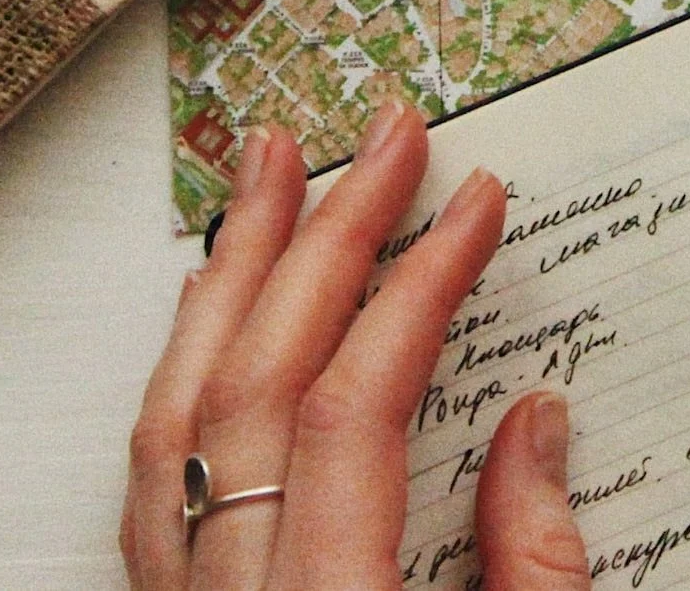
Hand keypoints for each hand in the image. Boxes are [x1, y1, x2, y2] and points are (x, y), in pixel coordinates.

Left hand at [121, 102, 588, 588]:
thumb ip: (531, 569)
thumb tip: (535, 424)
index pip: (354, 410)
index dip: (419, 289)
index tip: (474, 203)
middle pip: (257, 383)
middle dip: (326, 239)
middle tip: (384, 141)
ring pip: (180, 414)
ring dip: (233, 274)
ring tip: (271, 171)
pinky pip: (155, 476)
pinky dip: (185, 368)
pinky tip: (210, 303)